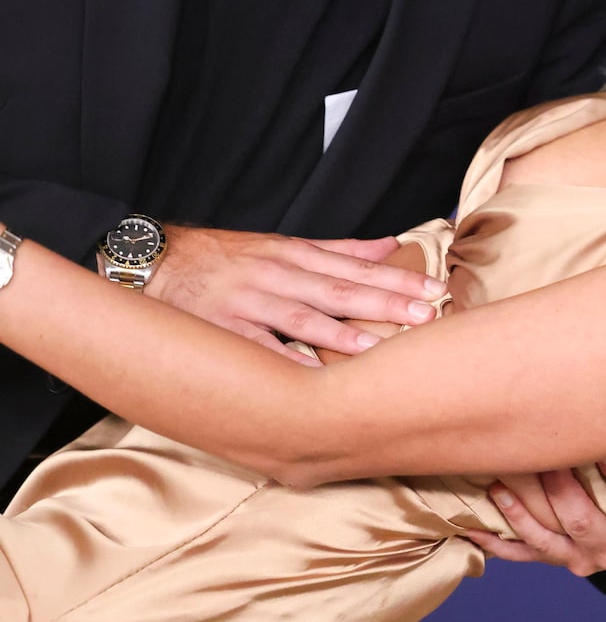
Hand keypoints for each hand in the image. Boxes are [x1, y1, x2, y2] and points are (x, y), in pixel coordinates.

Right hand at [145, 226, 446, 360]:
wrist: (155, 263)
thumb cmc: (224, 257)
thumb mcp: (281, 244)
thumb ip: (337, 249)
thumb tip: (388, 245)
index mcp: (293, 254)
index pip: (354, 266)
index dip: (395, 277)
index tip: (433, 288)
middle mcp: (277, 275)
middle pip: (339, 289)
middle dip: (385, 302)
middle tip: (426, 313)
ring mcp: (249, 302)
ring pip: (304, 318)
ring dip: (344, 335)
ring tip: (381, 349)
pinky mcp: (223, 330)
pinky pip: (259, 348)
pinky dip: (284, 362)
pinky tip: (311, 378)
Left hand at [464, 458, 605, 575]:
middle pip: (586, 521)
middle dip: (565, 488)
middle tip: (548, 454)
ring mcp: (579, 556)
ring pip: (549, 537)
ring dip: (525, 510)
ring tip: (506, 482)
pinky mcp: (552, 557)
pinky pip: (521, 552)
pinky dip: (497, 537)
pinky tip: (474, 520)